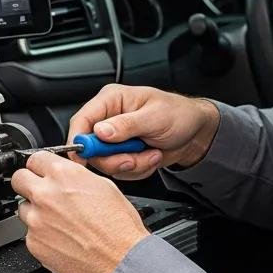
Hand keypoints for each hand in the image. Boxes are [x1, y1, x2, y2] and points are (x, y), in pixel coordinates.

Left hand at [11, 151, 148, 272]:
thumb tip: (67, 176)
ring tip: (58, 221)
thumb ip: (76, 176)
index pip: (35, 158)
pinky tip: (61, 237)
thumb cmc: (118, 226)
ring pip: (23, 208)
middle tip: (42, 192)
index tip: (42, 171)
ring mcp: (36, 220)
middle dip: (29, 183)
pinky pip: (30, 233)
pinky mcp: (34, 243)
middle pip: (18, 179)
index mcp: (63, 175)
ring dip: (36, 211)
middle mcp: (45, 195)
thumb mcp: (104, 186)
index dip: (41, 165)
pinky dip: (42, 234)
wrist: (121, 259)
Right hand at [67, 84, 219, 180]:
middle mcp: (109, 119)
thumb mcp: (154, 117)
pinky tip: (151, 156)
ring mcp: (115, 139)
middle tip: (134, 157)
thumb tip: (100, 131)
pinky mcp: (122, 154)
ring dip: (132, 164)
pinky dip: (138, 170)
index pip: (82, 120)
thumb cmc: (179, 114)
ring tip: (150, 153)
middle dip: (114, 159)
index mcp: (112, 101)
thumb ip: (126, 125)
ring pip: (106, 163)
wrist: (195, 133)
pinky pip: (120, 171)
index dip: (78, 141)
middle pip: (91, 148)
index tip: (82, 158)